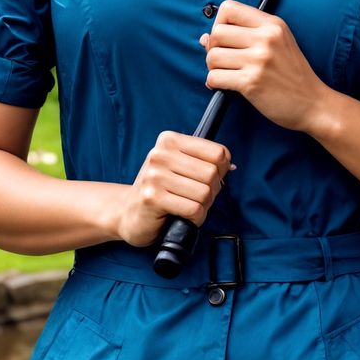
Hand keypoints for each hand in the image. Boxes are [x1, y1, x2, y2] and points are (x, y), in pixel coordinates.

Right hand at [117, 129, 233, 247]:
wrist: (128, 213)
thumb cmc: (160, 191)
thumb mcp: (180, 168)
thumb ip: (204, 162)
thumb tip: (231, 166)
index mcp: (170, 140)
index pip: (218, 152)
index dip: (221, 170)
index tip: (209, 179)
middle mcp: (160, 154)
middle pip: (212, 173)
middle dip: (212, 191)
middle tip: (196, 198)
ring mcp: (154, 175)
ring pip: (204, 193)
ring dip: (202, 207)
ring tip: (186, 206)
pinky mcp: (152, 198)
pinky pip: (193, 210)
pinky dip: (194, 219)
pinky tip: (181, 216)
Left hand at [200, 0, 330, 133]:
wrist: (312, 102)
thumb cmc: (293, 74)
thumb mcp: (278, 43)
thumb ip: (245, 35)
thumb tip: (204, 38)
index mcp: (272, 24)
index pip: (229, 8)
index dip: (220, 23)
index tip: (226, 38)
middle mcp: (266, 38)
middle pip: (217, 32)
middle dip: (213, 48)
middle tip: (224, 60)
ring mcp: (259, 60)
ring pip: (212, 56)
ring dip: (213, 67)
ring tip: (226, 73)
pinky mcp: (251, 83)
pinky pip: (215, 77)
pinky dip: (214, 83)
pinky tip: (225, 85)